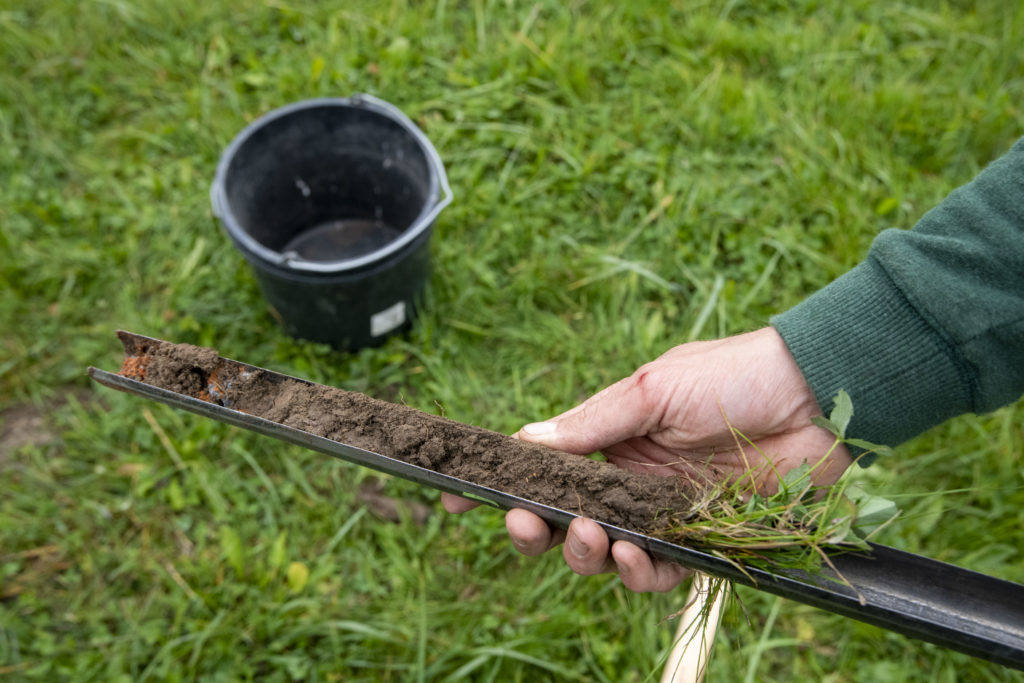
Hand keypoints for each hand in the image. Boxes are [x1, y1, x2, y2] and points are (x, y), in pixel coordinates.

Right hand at [443, 327, 851, 591]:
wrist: (816, 392)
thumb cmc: (731, 375)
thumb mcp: (653, 389)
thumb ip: (591, 422)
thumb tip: (524, 440)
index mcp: (611, 440)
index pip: (544, 468)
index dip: (502, 486)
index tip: (455, 498)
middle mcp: (630, 481)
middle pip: (563, 522)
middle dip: (535, 530)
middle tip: (524, 524)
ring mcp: (665, 514)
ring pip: (604, 553)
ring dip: (584, 553)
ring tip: (589, 536)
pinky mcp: (704, 541)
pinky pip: (659, 571)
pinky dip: (638, 571)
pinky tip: (632, 555)